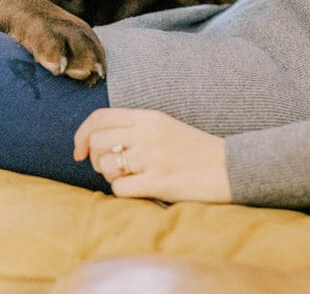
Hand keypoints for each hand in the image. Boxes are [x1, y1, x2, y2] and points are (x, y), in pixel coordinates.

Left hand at [73, 108, 230, 202]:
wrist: (230, 168)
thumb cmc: (195, 150)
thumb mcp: (166, 127)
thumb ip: (135, 128)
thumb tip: (96, 142)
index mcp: (150, 117)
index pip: (100, 117)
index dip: (81, 134)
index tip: (79, 151)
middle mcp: (148, 133)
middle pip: (97, 142)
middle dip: (94, 159)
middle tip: (109, 168)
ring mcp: (153, 157)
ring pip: (105, 166)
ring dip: (110, 176)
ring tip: (130, 178)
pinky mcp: (159, 181)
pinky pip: (120, 189)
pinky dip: (124, 192)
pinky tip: (141, 189)